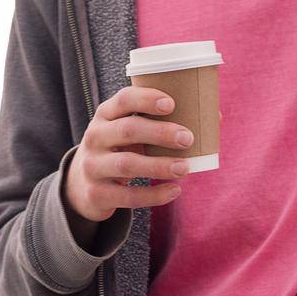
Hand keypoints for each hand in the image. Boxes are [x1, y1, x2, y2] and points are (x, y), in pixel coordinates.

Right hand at [64, 85, 193, 225]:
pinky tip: (174, 191)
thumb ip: (157, 125)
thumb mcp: (126, 133)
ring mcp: (93, 166)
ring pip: (128, 164)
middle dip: (160, 133)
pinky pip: (128, 196)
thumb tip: (215, 118)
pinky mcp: (97, 194)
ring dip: (159, 166)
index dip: (146, 99)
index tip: (171, 103)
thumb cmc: (118, 151)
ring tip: (185, 168)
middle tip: (188, 138)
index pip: (123, 99)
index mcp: (104, 115)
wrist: (81, 186)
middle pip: (128, 130)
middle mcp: (95, 137)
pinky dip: (153, 195)